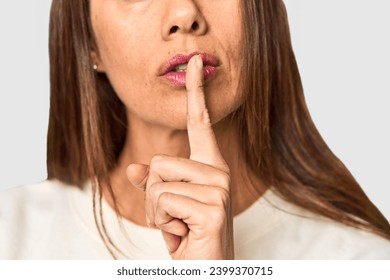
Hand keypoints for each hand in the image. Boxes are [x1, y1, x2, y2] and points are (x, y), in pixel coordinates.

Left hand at [126, 55, 233, 258]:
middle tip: (174, 217)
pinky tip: (184, 233)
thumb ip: (153, 183)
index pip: (200, 121)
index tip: (194, 62)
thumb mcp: (168, 206)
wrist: (207, 267)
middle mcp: (218, 171)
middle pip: (158, 162)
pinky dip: (163, 223)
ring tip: (179, 225)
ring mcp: (218, 188)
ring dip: (157, 212)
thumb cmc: (190, 234)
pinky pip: (162, 201)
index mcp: (210, 165)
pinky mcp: (212, 207)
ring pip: (156, 182)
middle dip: (153, 195)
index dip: (196, 91)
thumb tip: (132, 170)